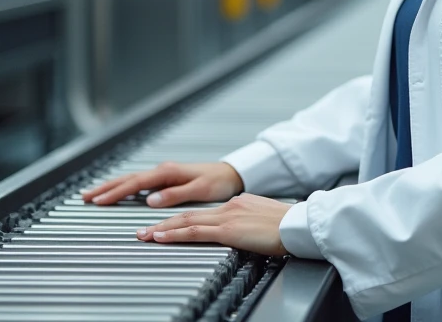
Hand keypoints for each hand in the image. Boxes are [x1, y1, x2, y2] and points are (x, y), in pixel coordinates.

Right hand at [81, 161, 244, 206]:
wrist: (232, 173)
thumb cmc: (219, 181)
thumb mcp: (200, 189)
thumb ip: (175, 194)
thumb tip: (151, 200)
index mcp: (168, 172)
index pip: (135, 183)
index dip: (116, 193)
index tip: (98, 201)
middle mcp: (163, 171)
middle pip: (128, 179)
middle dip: (105, 188)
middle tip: (84, 197)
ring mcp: (163, 174)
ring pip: (131, 180)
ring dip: (112, 187)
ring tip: (93, 195)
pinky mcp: (166, 179)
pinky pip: (139, 183)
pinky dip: (124, 187)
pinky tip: (117, 193)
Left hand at [137, 194, 291, 255]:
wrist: (297, 224)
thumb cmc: (287, 225)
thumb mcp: (263, 218)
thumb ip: (248, 220)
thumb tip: (243, 228)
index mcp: (238, 203)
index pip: (204, 212)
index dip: (182, 218)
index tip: (168, 224)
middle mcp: (229, 207)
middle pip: (188, 214)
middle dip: (163, 223)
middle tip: (144, 230)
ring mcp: (227, 217)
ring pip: (186, 221)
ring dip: (162, 229)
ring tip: (144, 236)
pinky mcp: (228, 230)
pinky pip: (195, 231)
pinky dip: (174, 234)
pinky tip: (161, 238)